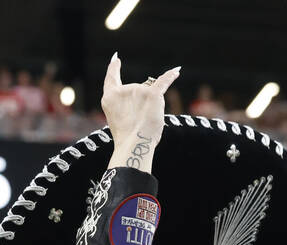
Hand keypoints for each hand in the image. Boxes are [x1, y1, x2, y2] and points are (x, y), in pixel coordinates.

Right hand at [102, 56, 179, 172]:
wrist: (133, 144)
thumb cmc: (126, 137)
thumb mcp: (117, 118)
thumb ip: (126, 105)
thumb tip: (149, 93)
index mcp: (109, 97)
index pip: (111, 78)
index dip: (113, 67)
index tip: (116, 58)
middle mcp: (122, 90)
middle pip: (136, 91)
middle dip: (139, 106)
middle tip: (135, 124)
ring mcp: (138, 90)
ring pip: (149, 94)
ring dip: (150, 108)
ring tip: (144, 123)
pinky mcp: (152, 94)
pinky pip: (163, 82)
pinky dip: (171, 76)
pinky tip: (177, 70)